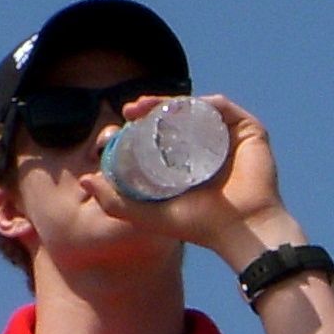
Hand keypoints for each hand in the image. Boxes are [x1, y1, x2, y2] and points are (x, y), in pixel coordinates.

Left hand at [83, 93, 290, 262]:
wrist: (240, 232)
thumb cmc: (200, 226)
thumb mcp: (147, 215)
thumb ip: (115, 202)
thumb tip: (83, 180)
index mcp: (189, 160)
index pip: (163, 132)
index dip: (142, 122)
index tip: (123, 120)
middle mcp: (209, 145)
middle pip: (178, 116)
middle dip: (152, 107)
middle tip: (131, 109)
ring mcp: (229, 136)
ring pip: (196, 108)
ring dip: (172, 101)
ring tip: (149, 107)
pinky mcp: (249, 131)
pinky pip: (221, 108)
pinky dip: (202, 103)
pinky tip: (181, 108)